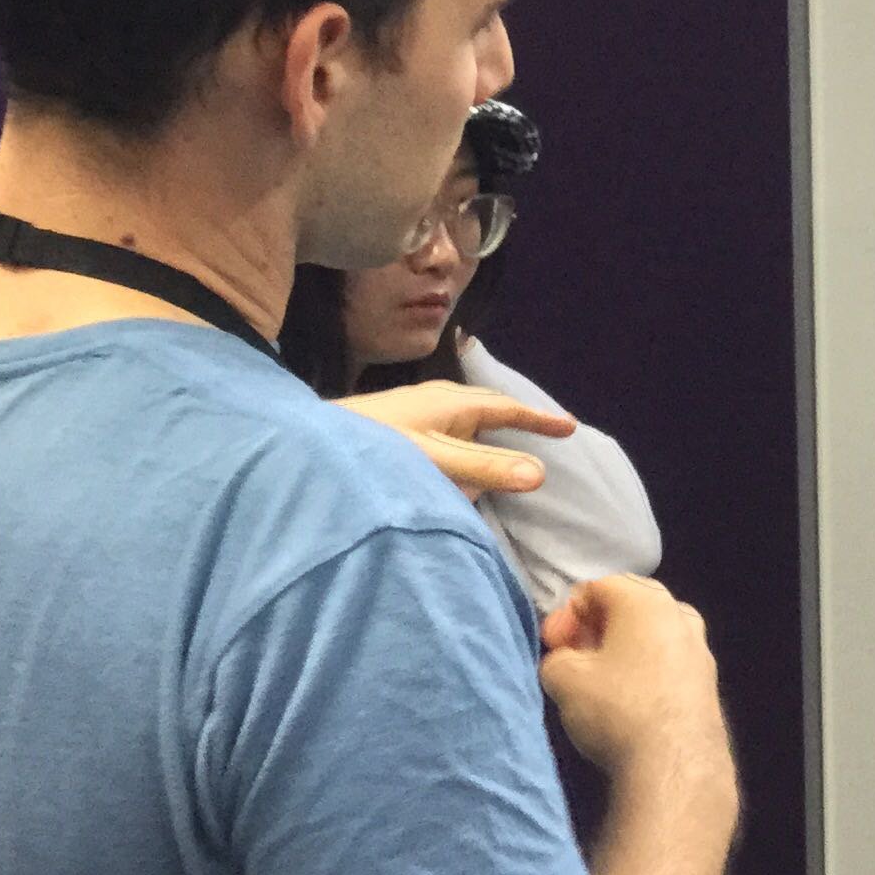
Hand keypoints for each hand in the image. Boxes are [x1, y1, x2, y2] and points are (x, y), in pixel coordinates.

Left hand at [337, 381, 574, 496]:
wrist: (305, 444)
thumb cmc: (373, 449)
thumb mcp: (435, 462)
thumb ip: (485, 469)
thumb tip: (540, 474)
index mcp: (451, 403)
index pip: (506, 408)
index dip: (538, 419)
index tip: (569, 428)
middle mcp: (435, 401)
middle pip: (486, 406)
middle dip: (516, 417)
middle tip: (547, 430)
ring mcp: (413, 411)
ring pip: (463, 417)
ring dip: (488, 429)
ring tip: (505, 442)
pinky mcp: (396, 426)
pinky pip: (445, 429)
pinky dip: (462, 441)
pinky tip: (450, 457)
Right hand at [536, 575, 737, 814]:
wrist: (675, 765)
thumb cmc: (616, 708)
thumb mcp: (563, 678)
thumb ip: (556, 657)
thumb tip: (566, 661)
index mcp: (646, 600)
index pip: (597, 586)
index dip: (566, 613)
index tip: (553, 646)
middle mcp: (680, 615)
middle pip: (629, 605)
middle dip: (595, 626)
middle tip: (574, 656)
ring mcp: (701, 649)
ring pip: (652, 634)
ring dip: (621, 648)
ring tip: (599, 680)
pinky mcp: (708, 684)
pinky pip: (668, 661)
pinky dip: (645, 669)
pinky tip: (629, 701)